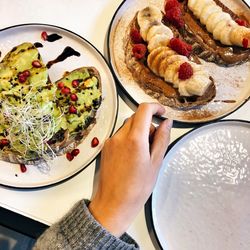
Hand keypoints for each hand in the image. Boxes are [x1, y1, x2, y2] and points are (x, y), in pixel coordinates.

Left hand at [89, 103, 172, 236]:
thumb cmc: (136, 187)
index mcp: (134, 138)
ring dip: (137, 132)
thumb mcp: (155, 163)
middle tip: (153, 143)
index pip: (144, 110)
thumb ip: (162, 138)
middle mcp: (119, 136)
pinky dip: (128, 139)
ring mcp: (110, 141)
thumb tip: (166, 122)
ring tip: (141, 154)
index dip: (155, 107)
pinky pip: (119, 136)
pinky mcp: (105, 147)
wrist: (113, 203)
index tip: (161, 113)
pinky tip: (131, 157)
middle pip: (136, 118)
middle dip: (147, 124)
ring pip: (127, 127)